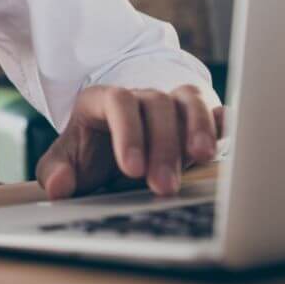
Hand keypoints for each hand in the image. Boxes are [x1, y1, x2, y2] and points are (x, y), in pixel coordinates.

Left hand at [36, 84, 224, 199]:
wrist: (109, 147)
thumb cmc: (89, 153)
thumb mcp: (66, 161)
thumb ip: (55, 172)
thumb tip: (58, 186)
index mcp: (103, 101)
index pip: (118, 102)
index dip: (128, 132)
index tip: (131, 169)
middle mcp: (140, 97)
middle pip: (157, 105)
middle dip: (163, 146)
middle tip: (164, 186)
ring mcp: (171, 104)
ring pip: (188, 100)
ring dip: (198, 127)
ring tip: (203, 156)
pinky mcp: (196, 117)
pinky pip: (212, 109)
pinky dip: (221, 120)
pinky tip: (229, 131)